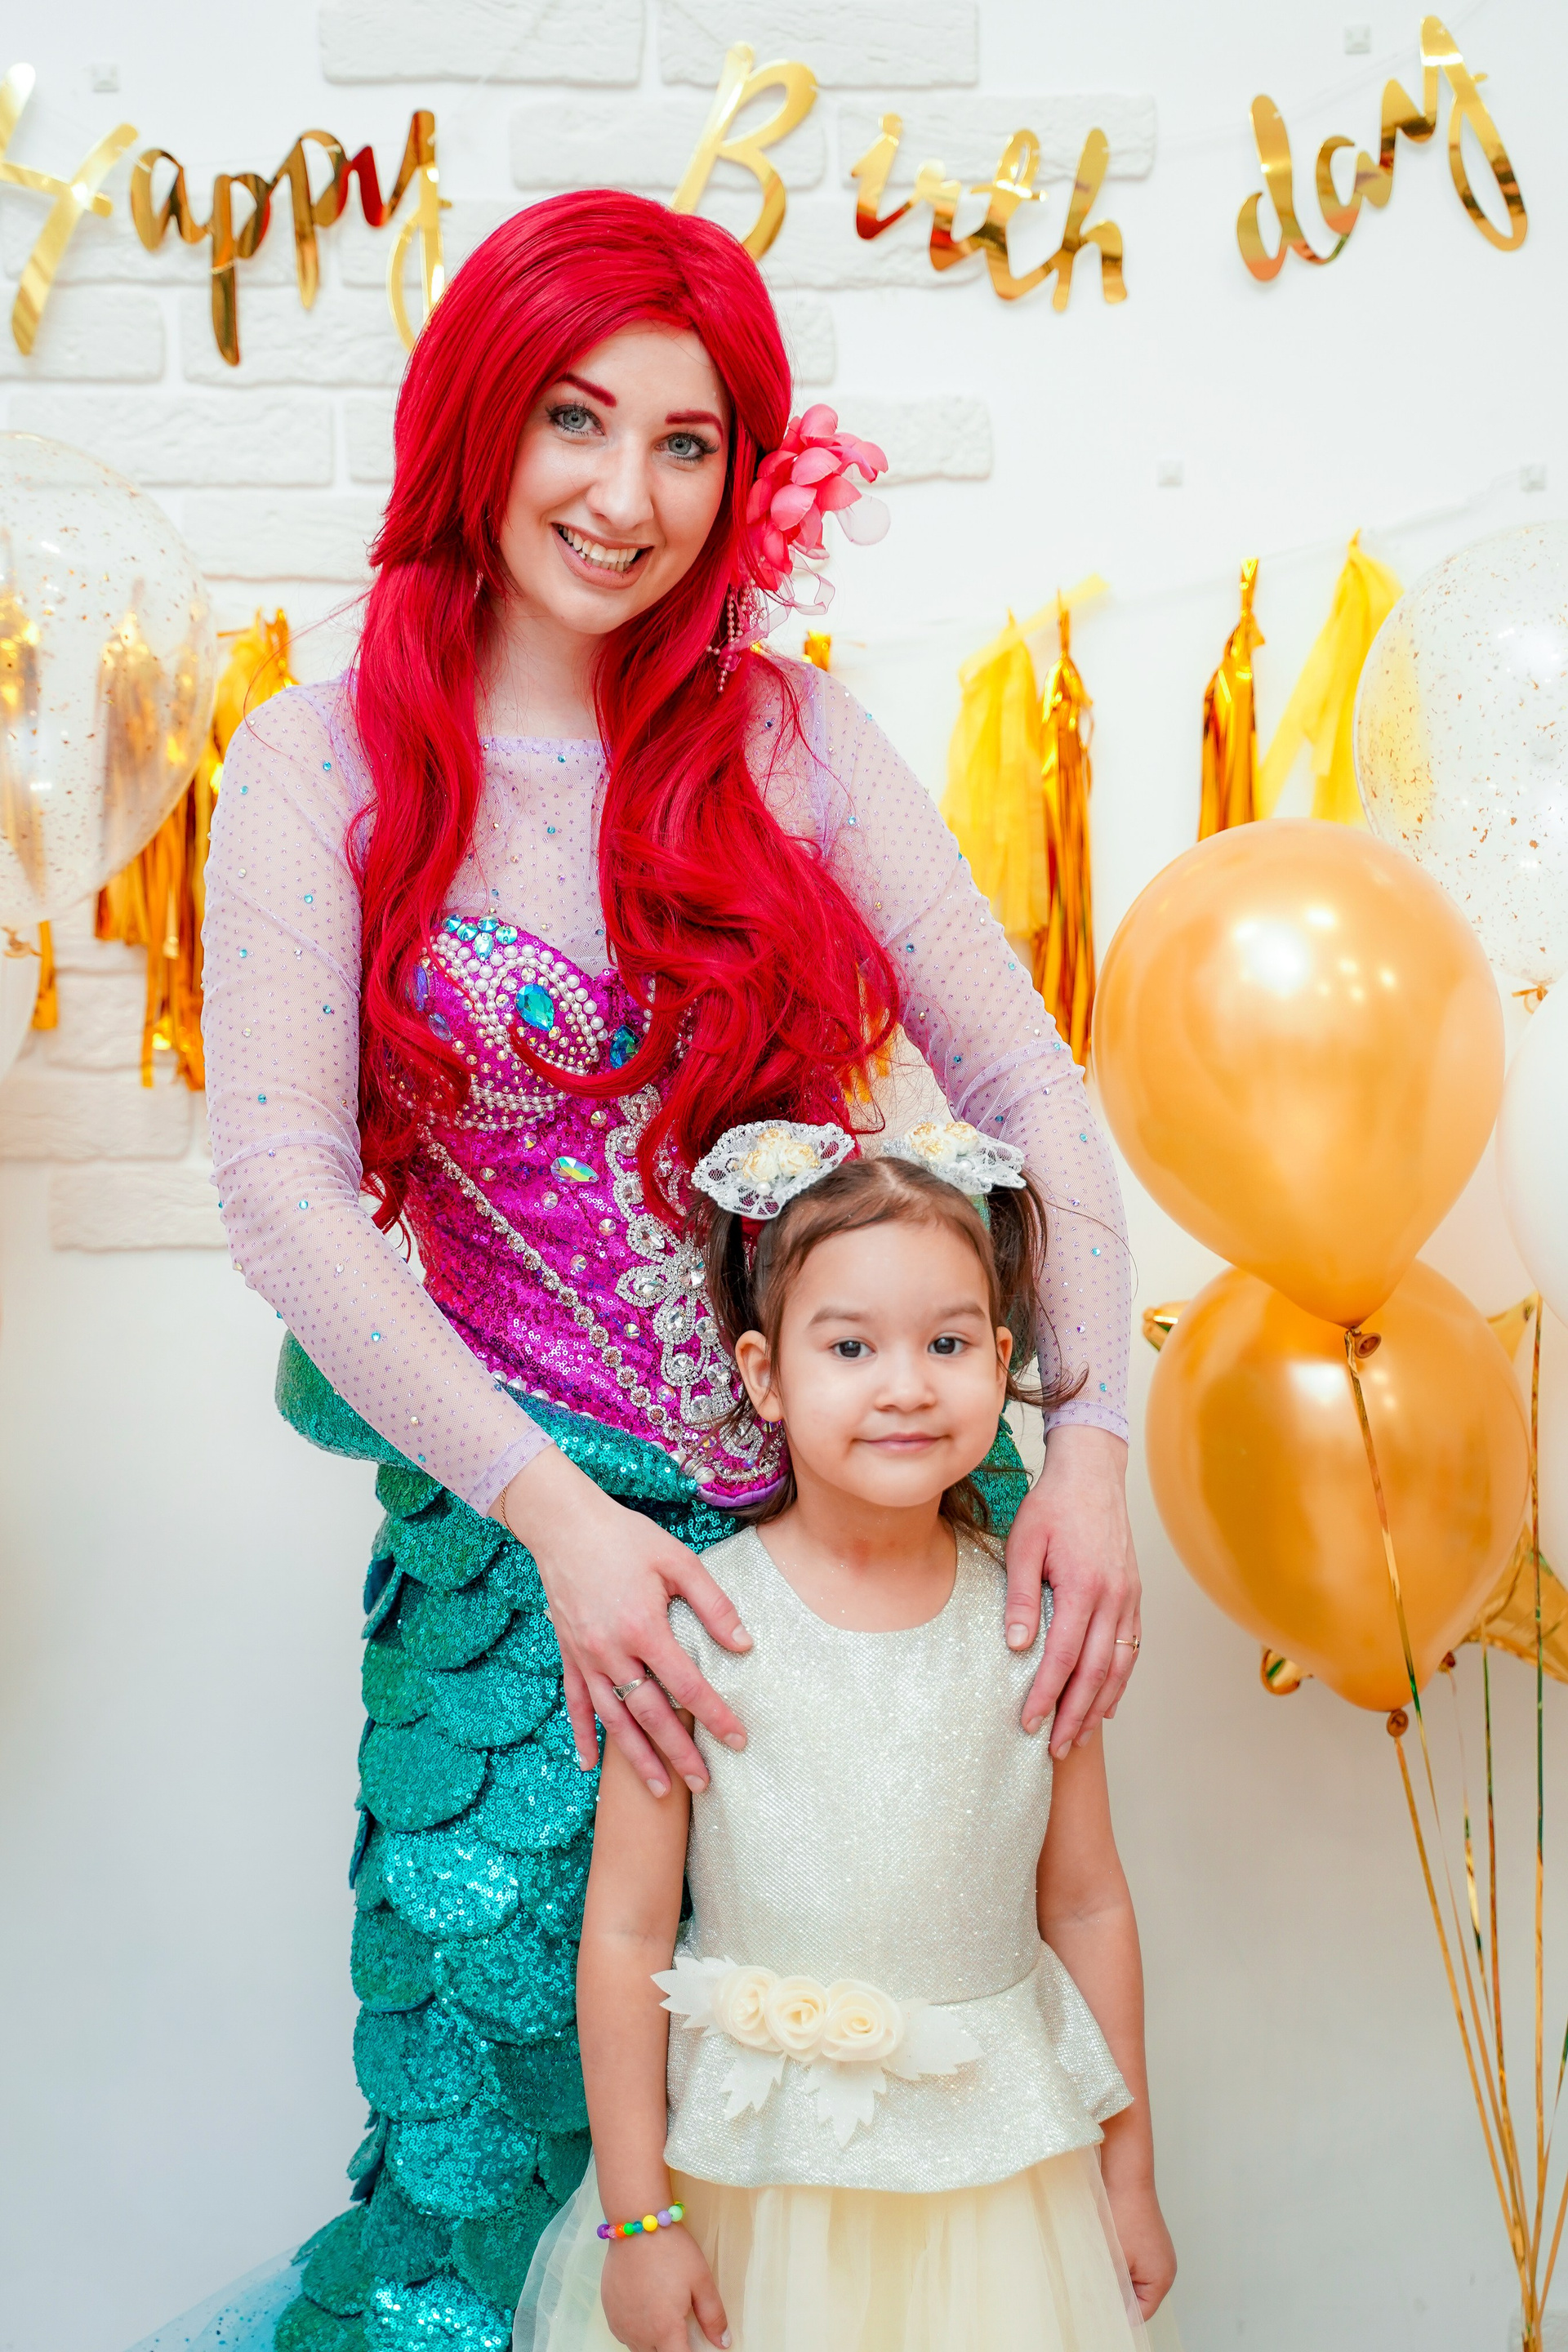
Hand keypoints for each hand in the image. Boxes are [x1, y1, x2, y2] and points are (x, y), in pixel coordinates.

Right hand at [496, 1446, 750, 1797]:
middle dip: (679, 1752)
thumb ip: (713, 1605)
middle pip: (651, 1715)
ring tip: (660, 1790)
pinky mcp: (567, 1654)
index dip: (715, 1716)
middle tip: (703, 1784)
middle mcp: (612, 1652)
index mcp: (644, 1628)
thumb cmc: (626, 1538)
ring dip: (637, 1757)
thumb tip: (744, 1646)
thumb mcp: (678, 1560)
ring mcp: (585, 1657)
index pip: (687, 1686)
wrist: (564, 1524)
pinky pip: (574, 1703)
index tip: (739, 1740)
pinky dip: (583, 1735)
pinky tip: (591, 1765)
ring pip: (614, 1719)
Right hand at [599, 2227, 729, 2351]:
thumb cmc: (672, 2250)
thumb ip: (713, 2317)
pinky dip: (636, 2333)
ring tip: (663, 2317)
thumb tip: (723, 2342)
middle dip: (672, 2348)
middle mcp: (640, 2334)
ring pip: (639, 2350)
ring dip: (654, 2343)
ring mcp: (621, 2324)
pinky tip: (645, 2312)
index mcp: (665, 2330)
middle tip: (681, 2327)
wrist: (637, 2225)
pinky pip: (624, 2336)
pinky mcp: (609, 2313)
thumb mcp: (701, 2280)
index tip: (696, 2346)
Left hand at [1004, 1423, 1139, 1756]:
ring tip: (1077, 1738)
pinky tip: (1106, 1704)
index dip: (1044, 1695)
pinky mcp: (1135, 1597)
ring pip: (1118, 1668)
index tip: (1026, 1723)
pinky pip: (1131, 1650)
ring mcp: (1130, 1600)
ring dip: (1098, 1707)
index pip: (1062, 1658)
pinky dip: (1119, 1682)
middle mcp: (1114, 1599)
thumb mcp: (1024, 1543)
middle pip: (1095, 1674)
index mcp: (1084, 1587)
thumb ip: (1021, 1595)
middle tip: (1053, 1749)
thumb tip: (1016, 1645)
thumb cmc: (1053, 1506)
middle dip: (1073, 1715)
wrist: (1093, 1474)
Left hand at [1100, 2164, 1175, 2320]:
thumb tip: (1109, 2314)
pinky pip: (1129, 2261)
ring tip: (1098, 2263)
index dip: (1117, 2315)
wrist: (1124, 2173)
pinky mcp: (1144, 2239)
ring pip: (1130, 2278)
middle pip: (1136, 2298)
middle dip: (1115, 2293)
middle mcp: (1163, 2267)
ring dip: (1113, 2274)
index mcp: (1161, 2278)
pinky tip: (1103, 2249)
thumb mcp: (1113, 2260)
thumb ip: (1113, 2291)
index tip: (1096, 2311)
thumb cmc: (1122, 2214)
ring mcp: (1154, 2252)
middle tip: (1092, 2287)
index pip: (1139, 2315)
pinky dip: (1115, 2259)